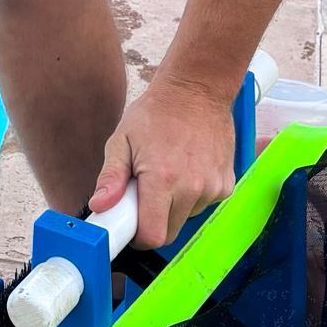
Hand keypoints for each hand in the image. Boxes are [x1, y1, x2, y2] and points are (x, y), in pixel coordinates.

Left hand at [89, 72, 237, 248]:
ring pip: (187, 218)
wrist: (197, 90)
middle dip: (154, 220)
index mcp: (162, 179)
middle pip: (170, 231)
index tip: (132, 224)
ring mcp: (213, 186)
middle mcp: (192, 187)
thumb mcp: (122, 140)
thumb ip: (110, 177)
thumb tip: (100, 206)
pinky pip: (205, 204)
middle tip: (146, 192)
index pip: (153, 236)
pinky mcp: (227, 183)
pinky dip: (194, 195)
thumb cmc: (156, 113)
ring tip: (168, 173)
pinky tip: (188, 169)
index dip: (138, 236)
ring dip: (175, 206)